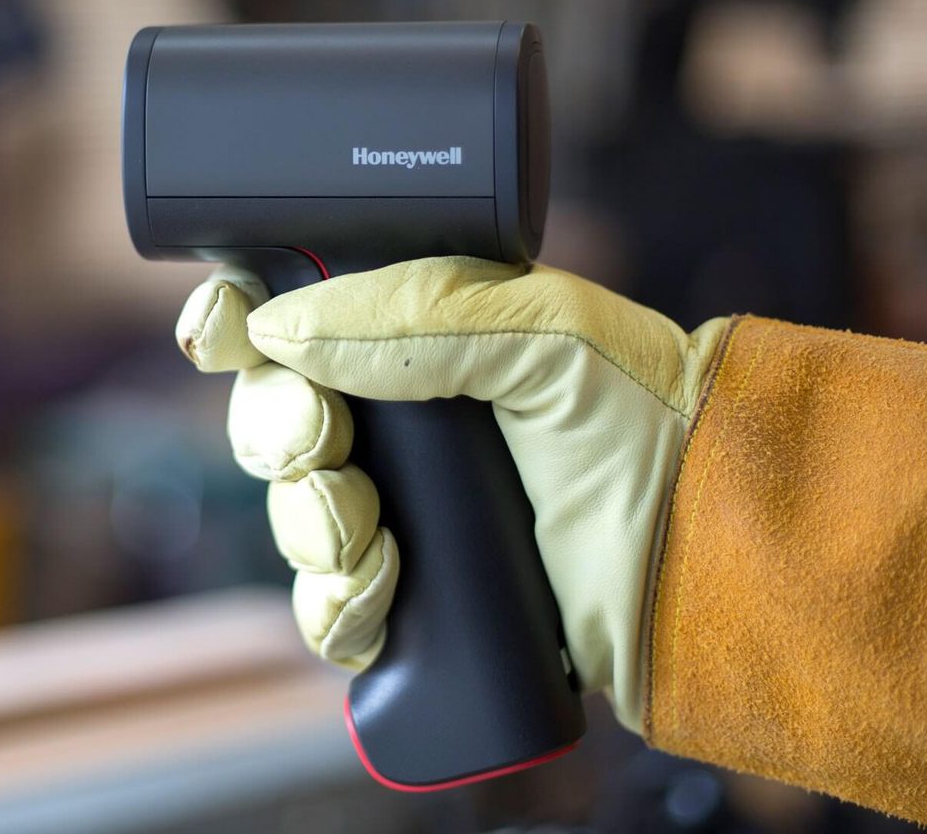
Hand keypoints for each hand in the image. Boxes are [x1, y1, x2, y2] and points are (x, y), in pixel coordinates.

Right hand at [176, 256, 727, 729]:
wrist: (703, 551)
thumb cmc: (645, 424)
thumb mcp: (542, 335)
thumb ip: (415, 316)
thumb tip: (282, 326)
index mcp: (419, 342)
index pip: (292, 323)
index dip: (240, 327)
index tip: (223, 333)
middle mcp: (402, 424)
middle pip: (271, 423)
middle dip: (285, 438)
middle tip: (333, 448)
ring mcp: (405, 514)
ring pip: (292, 520)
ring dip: (314, 530)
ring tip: (379, 542)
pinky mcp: (415, 602)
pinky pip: (326, 611)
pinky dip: (337, 608)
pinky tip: (384, 594)